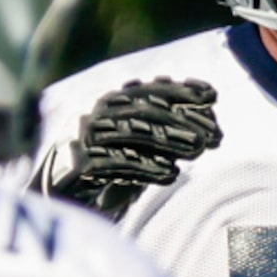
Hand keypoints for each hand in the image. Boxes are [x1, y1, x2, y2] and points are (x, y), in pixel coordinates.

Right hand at [43, 78, 221, 217]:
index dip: (181, 90)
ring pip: (132, 133)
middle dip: (181, 120)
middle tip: (213, 133)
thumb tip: (207, 125)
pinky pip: (116, 164)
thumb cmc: (109, 161)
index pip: (150, 90)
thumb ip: (166, 132)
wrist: (62, 187)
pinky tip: (171, 174)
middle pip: (143, 110)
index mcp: (114, 102)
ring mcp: (87, 138)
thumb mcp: (140, 144)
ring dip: (168, 141)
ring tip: (199, 150)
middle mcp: (99, 114)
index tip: (212, 94)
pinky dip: (145, 168)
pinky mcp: (80, 165)